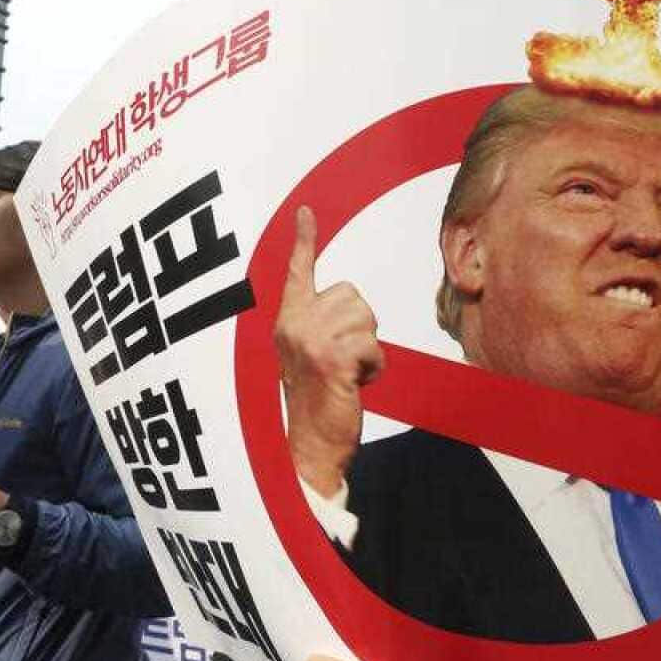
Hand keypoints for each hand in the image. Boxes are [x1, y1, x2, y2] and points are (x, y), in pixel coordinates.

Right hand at [273, 206, 383, 496]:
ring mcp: (310, 341)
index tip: (306, 212)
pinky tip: (353, 386)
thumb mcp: (310, 359)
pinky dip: (373, 368)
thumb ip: (321, 329)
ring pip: (366, 319)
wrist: (308, 447)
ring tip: (346, 375)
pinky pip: (372, 347)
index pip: (297, 273)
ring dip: (368, 350)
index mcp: (286, 322)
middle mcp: (292, 325)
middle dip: (360, 328)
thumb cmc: (317, 405)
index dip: (303, 241)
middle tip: (342, 363)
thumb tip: (350, 308)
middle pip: (353, 296)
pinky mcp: (331, 358)